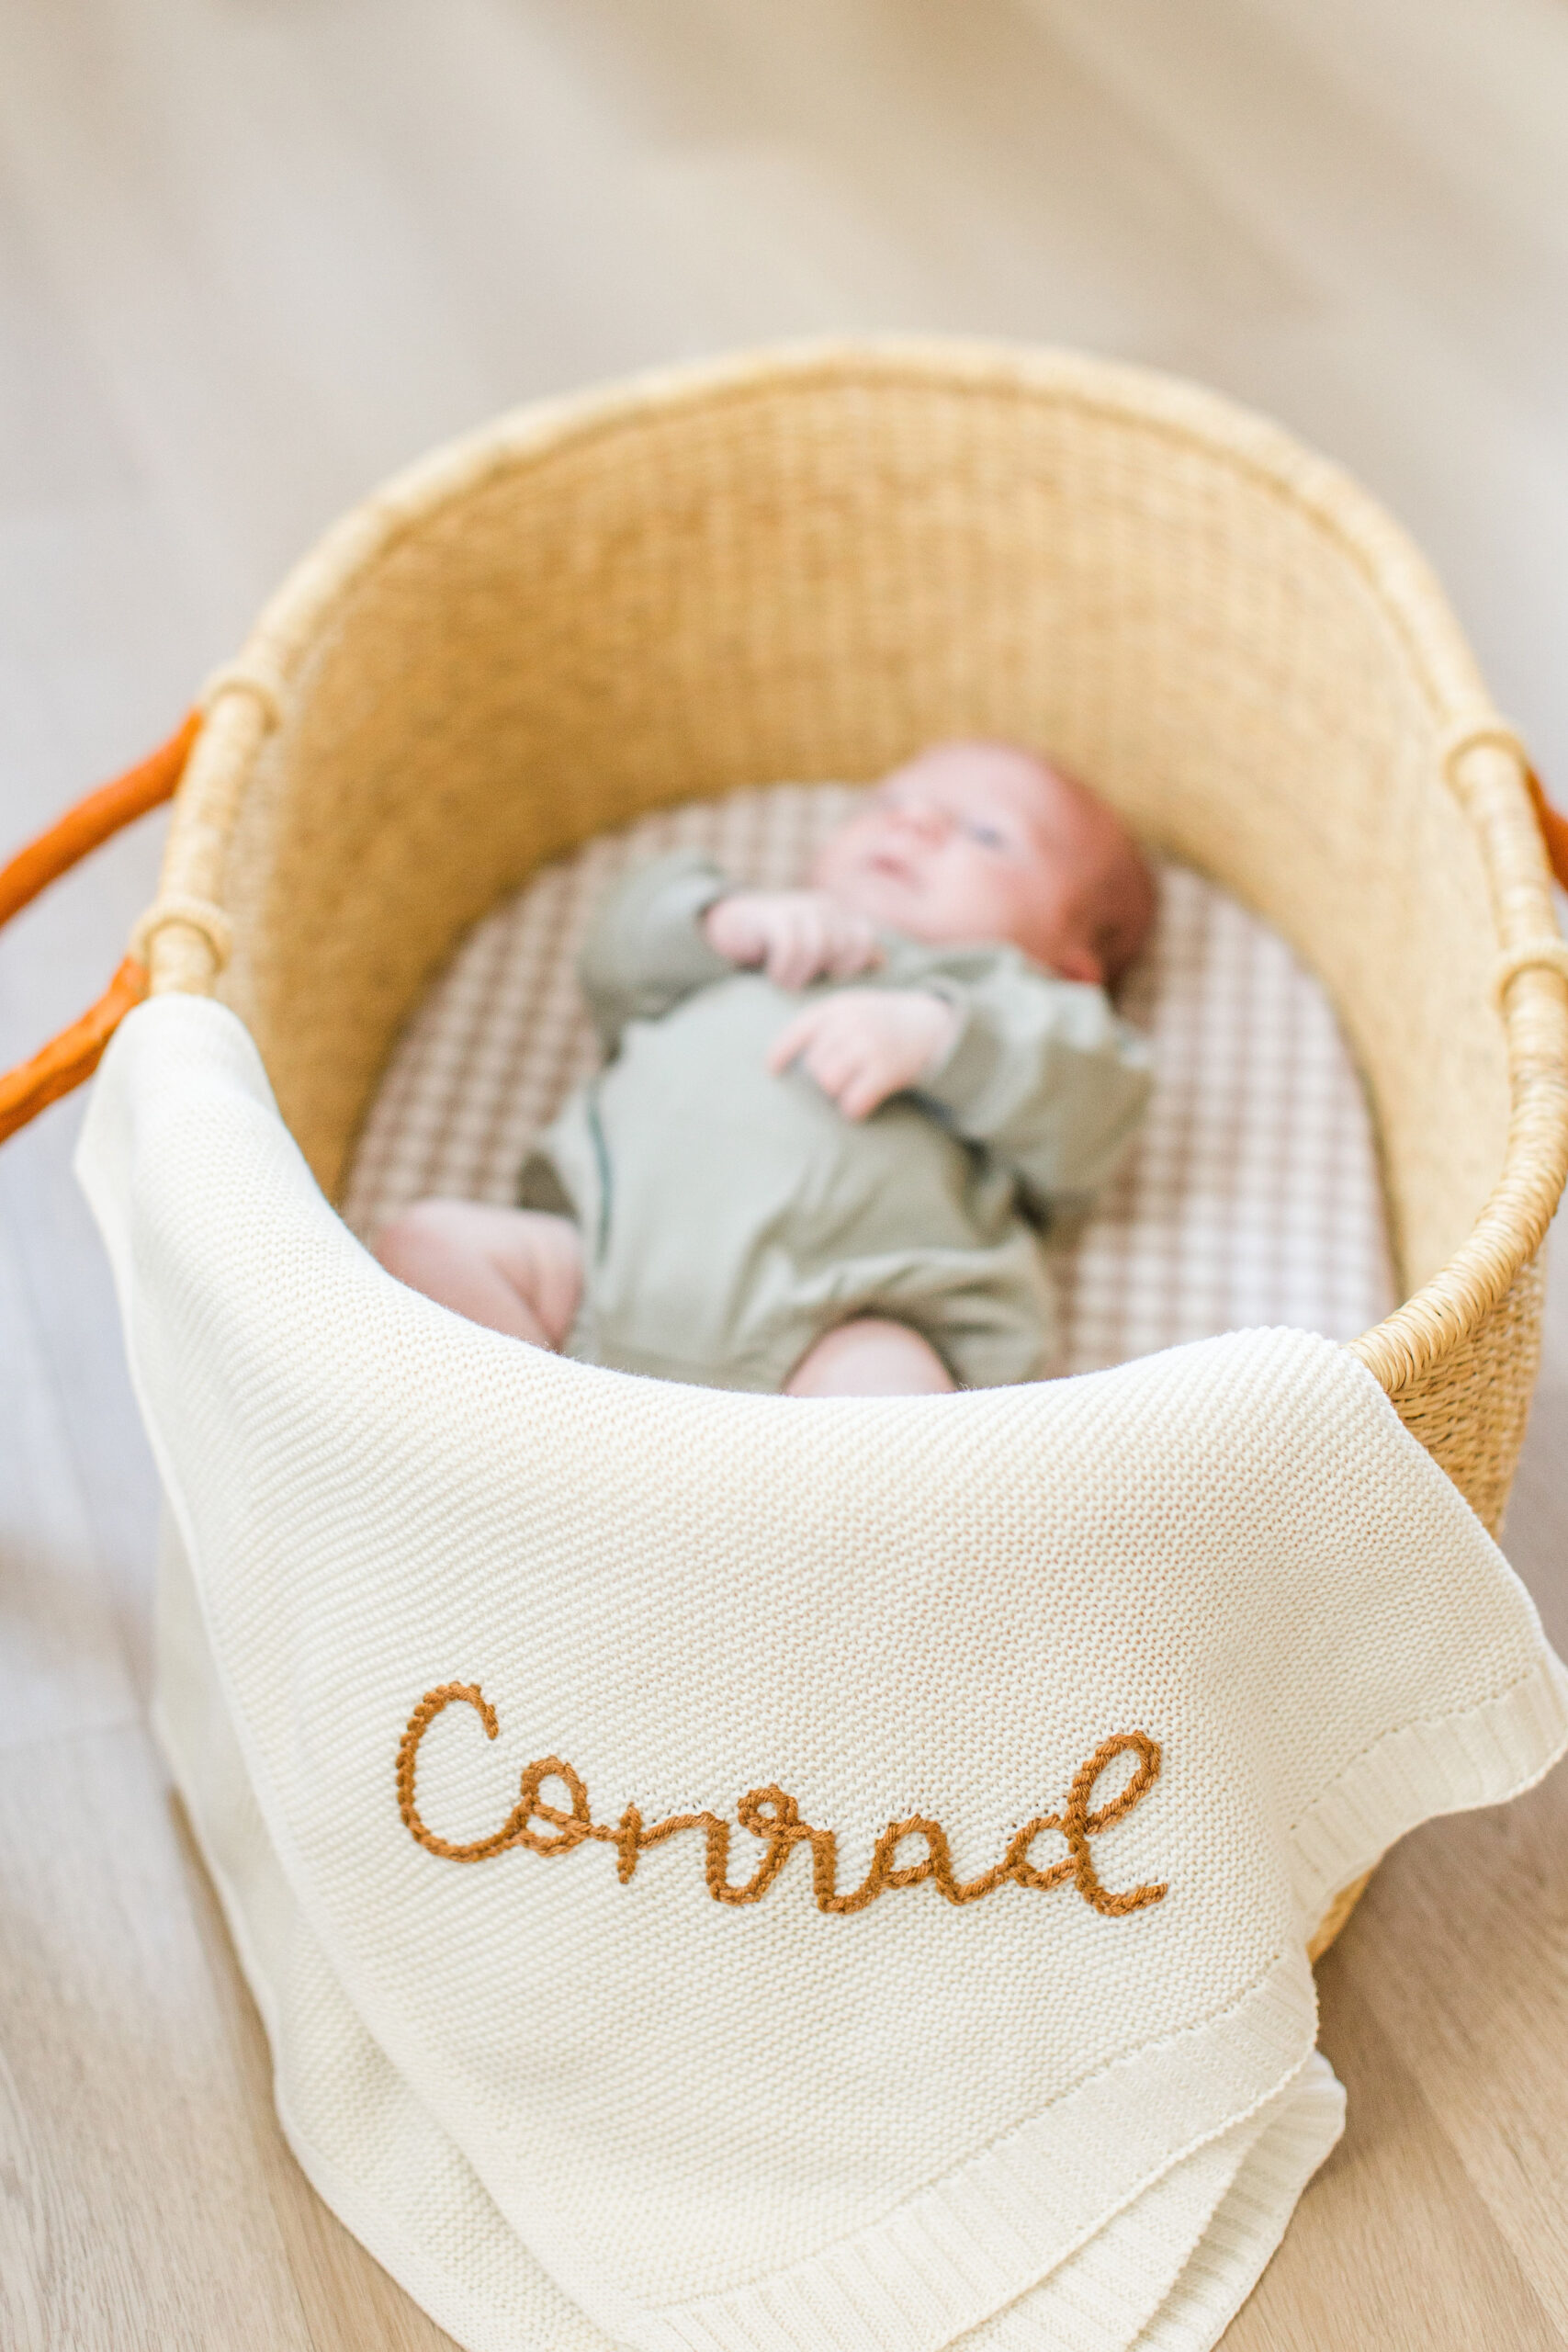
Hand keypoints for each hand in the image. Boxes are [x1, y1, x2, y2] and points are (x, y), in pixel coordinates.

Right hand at [703, 889, 882, 989]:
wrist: (733, 927)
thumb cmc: (779, 947)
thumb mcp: (817, 952)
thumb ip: (847, 956)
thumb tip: (882, 961)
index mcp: (838, 916)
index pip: (863, 938)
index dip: (853, 964)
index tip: (829, 979)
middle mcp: (822, 907)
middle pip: (842, 944)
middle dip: (825, 971)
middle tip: (804, 986)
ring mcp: (798, 906)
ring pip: (819, 945)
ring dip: (802, 974)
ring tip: (785, 985)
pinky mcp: (773, 914)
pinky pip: (791, 945)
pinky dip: (784, 968)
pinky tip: (774, 977)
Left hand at [767, 989, 960, 1120]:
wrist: (932, 1025)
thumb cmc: (883, 1022)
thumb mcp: (854, 1008)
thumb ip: (823, 1025)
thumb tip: (777, 1058)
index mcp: (838, 1008)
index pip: (798, 1030)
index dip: (781, 1052)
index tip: (772, 1069)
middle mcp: (851, 1023)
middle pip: (813, 1065)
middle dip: (824, 1076)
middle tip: (846, 1074)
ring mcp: (869, 1046)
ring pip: (828, 1084)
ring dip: (838, 1092)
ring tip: (854, 1086)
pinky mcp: (886, 1070)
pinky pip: (853, 1102)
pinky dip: (854, 1108)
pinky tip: (863, 1103)